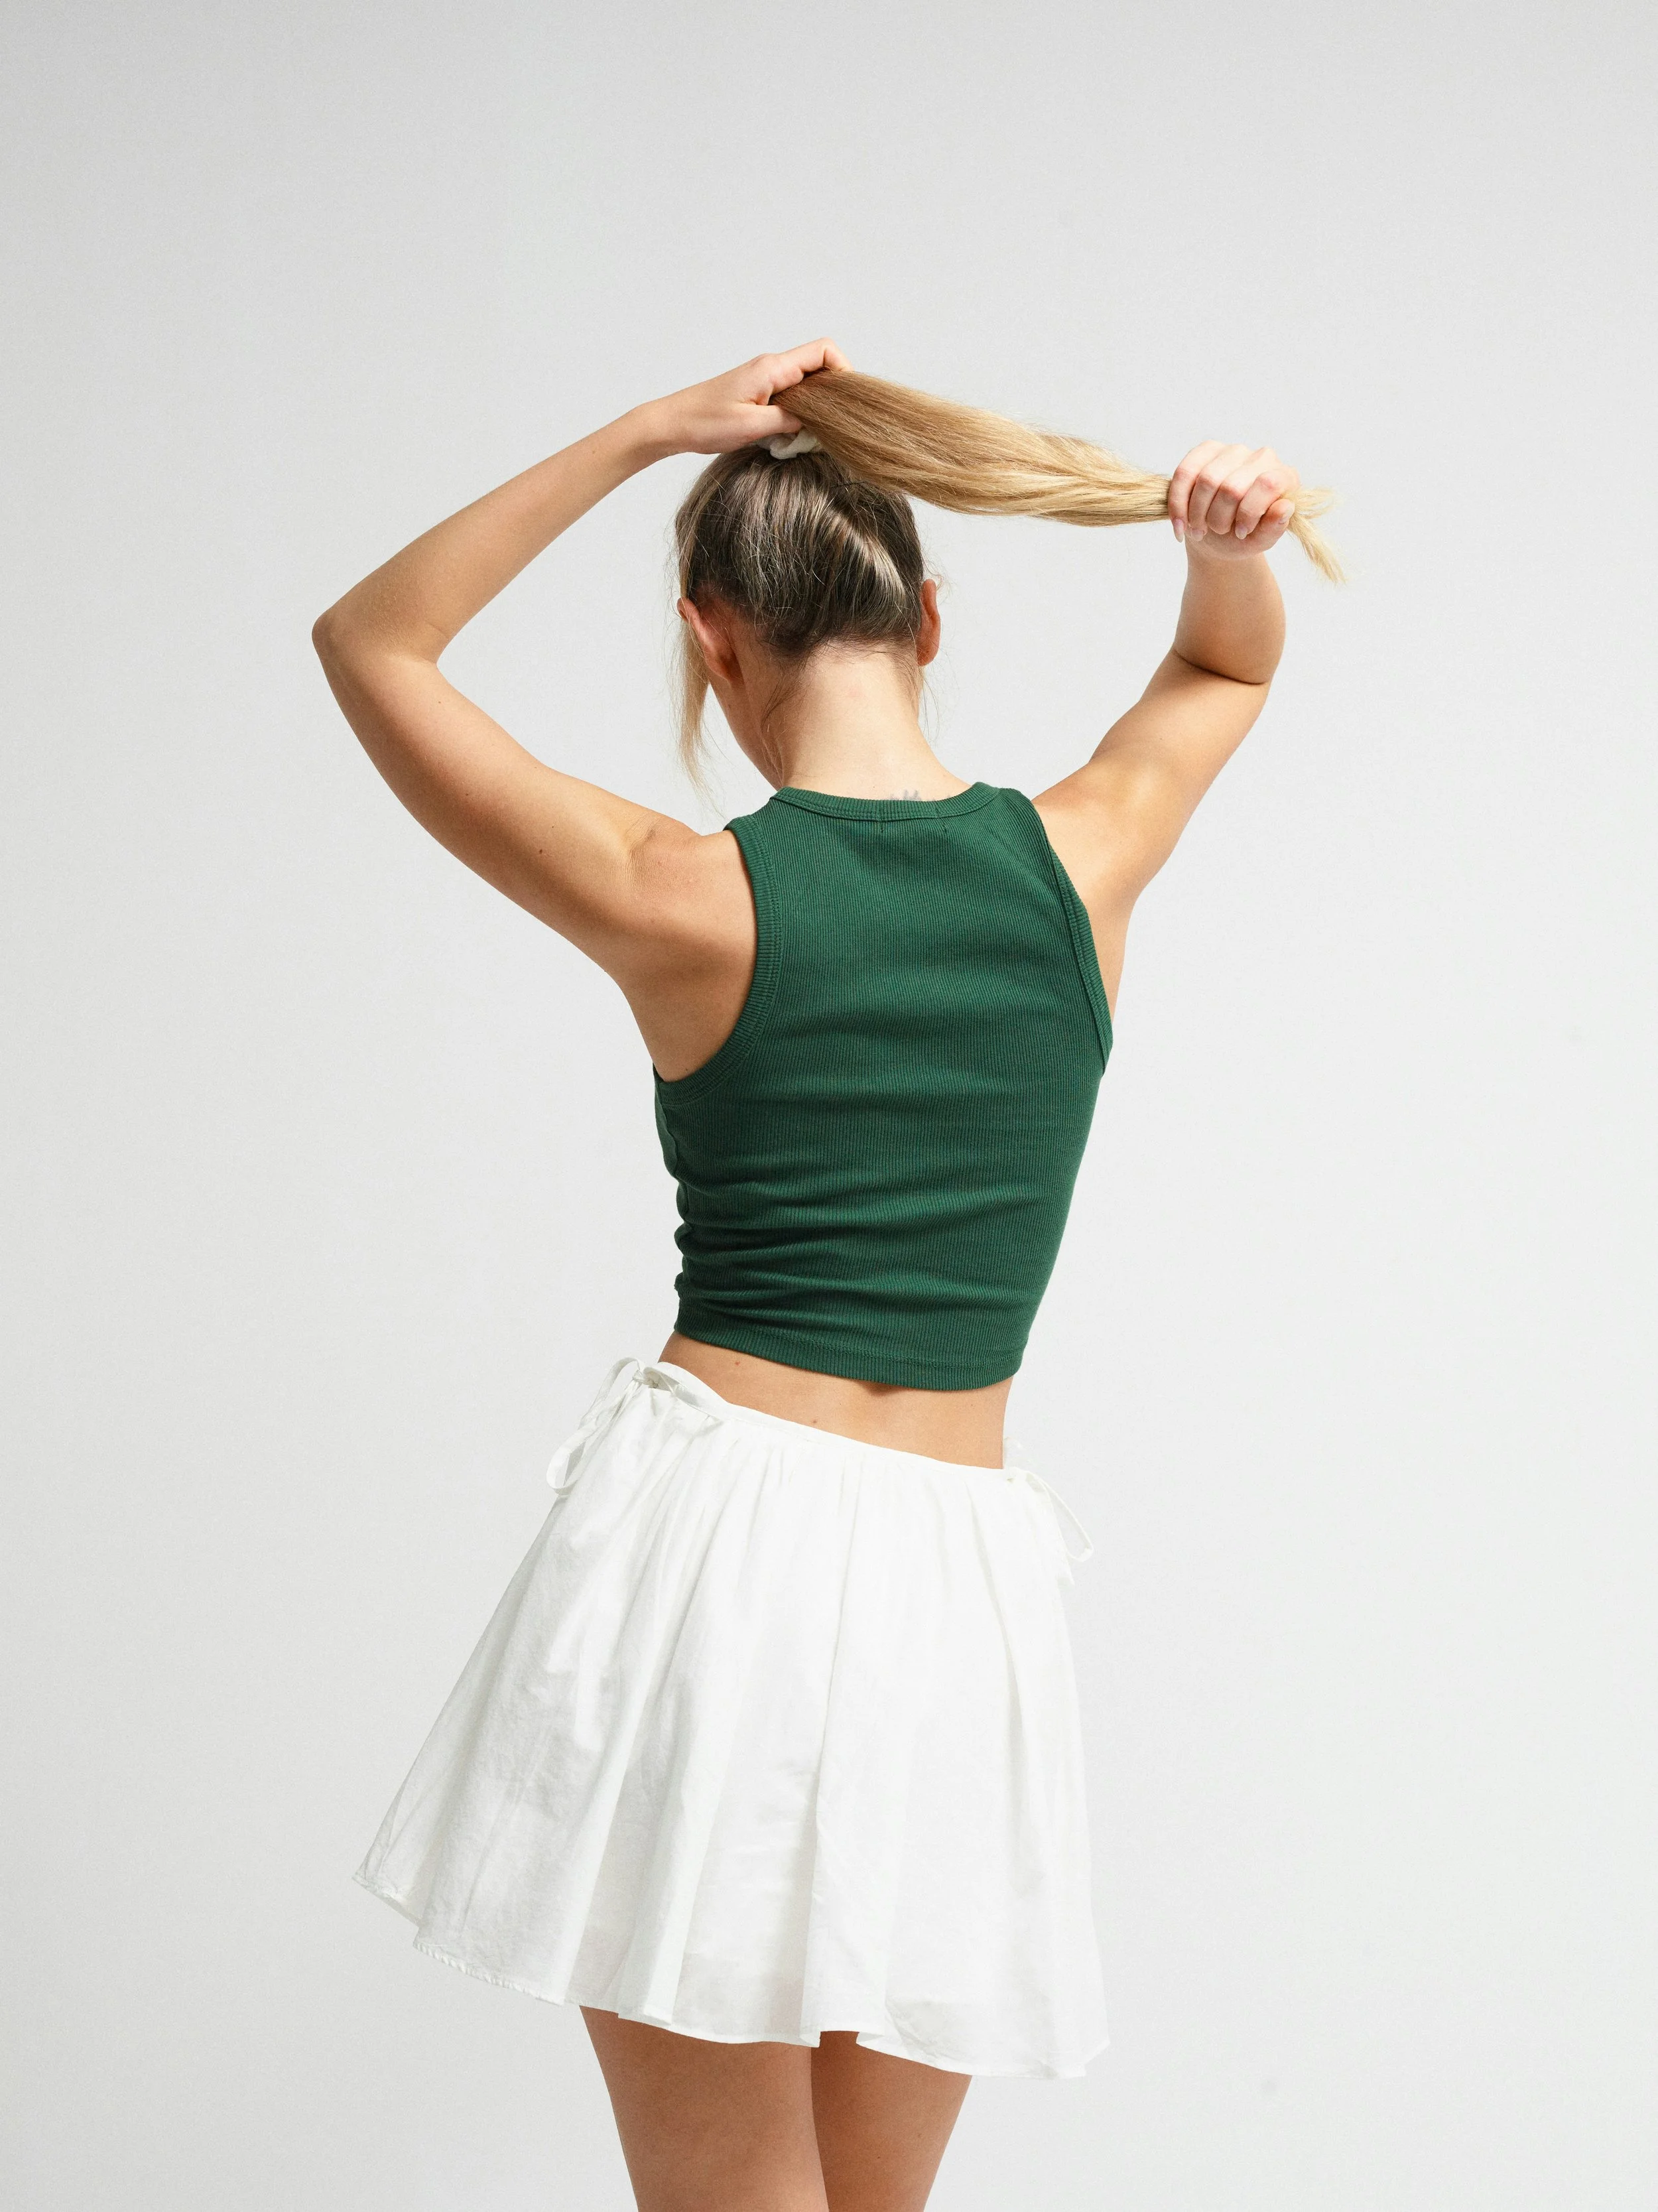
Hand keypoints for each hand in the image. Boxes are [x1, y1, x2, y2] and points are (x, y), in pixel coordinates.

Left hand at [639, 341, 850, 457]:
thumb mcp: (752, 427)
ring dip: (814, 408)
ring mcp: (765, 380)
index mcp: (773, 368)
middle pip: (820, 367)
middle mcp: (771, 368)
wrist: (671, 423)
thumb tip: (817, 423)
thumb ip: (789, 422)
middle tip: (829, 425)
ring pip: (806, 384)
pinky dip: (797, 415)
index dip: (843, 370)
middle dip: (832, 395)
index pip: (824, 351)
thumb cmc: (704, 423)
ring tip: (806, 434)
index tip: (846, 401)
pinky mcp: (758, 393)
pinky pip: (790, 397)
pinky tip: (788, 436)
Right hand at [1167, 443, 1300, 557]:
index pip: (1268, 484)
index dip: (1249, 512)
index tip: (1240, 533)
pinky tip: (1181, 523)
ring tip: (1199, 529)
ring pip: (1207, 480)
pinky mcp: (1206, 450)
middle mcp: (1262, 457)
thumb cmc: (1243, 536)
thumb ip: (1275, 527)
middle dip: (1218, 519)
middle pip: (1232, 487)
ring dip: (1197, 514)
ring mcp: (1233, 451)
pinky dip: (1178, 503)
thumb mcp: (1261, 540)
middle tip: (1216, 532)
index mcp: (1284, 477)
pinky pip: (1185, 473)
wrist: (1219, 536)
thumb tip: (1284, 507)